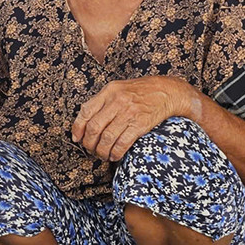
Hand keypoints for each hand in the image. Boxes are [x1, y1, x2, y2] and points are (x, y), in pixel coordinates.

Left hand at [71, 77, 201, 161]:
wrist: (167, 91)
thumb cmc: (141, 92)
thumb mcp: (119, 89)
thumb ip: (102, 102)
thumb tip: (85, 121)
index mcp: (109, 91)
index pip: (86, 111)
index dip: (78, 128)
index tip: (77, 138)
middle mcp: (117, 101)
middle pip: (94, 128)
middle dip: (89, 143)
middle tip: (91, 150)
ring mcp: (129, 113)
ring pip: (106, 138)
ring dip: (101, 151)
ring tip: (102, 155)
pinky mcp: (140, 124)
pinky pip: (122, 143)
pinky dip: (115, 153)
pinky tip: (114, 155)